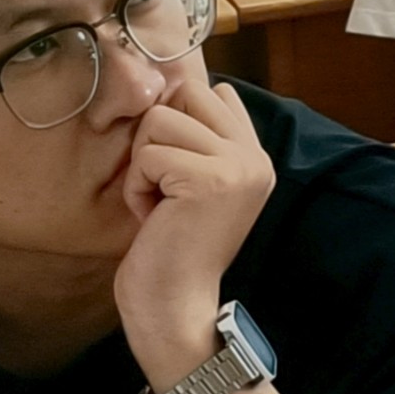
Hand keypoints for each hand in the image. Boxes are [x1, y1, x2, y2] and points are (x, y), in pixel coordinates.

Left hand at [112, 64, 276, 383]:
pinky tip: (152, 217)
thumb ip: (204, 142)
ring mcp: (237, 167)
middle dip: (157, 136)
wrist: (176, 306)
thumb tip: (191, 87)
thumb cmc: (173, 250)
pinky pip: (148, 155)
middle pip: (187, 94)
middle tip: (162, 184)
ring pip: (161, 120)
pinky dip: (138, 188)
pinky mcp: (209, 180)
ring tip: (158, 203)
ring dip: (144, 164)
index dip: (181, 120)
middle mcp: (255, 157)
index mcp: (256, 158)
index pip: (217, 93)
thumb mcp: (198, 186)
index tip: (174, 168)